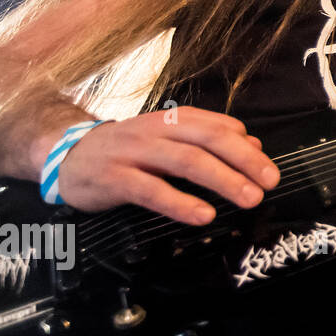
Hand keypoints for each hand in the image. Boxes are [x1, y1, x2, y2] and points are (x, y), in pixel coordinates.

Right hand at [53, 107, 279, 224]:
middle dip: (244, 160)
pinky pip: (151, 190)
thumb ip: (207, 140)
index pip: (218, 127)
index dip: (246, 147)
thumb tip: (252, 145)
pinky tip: (203, 214)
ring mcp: (134, 153)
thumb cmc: (126, 151)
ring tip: (248, 197)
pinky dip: (180, 202)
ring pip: (185, 162)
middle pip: (208, 140)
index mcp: (172, 121)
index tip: (268, 169)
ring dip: (222, 180)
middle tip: (269, 182)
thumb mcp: (166, 140)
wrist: (66, 156)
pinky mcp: (114, 178)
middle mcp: (156, 132)